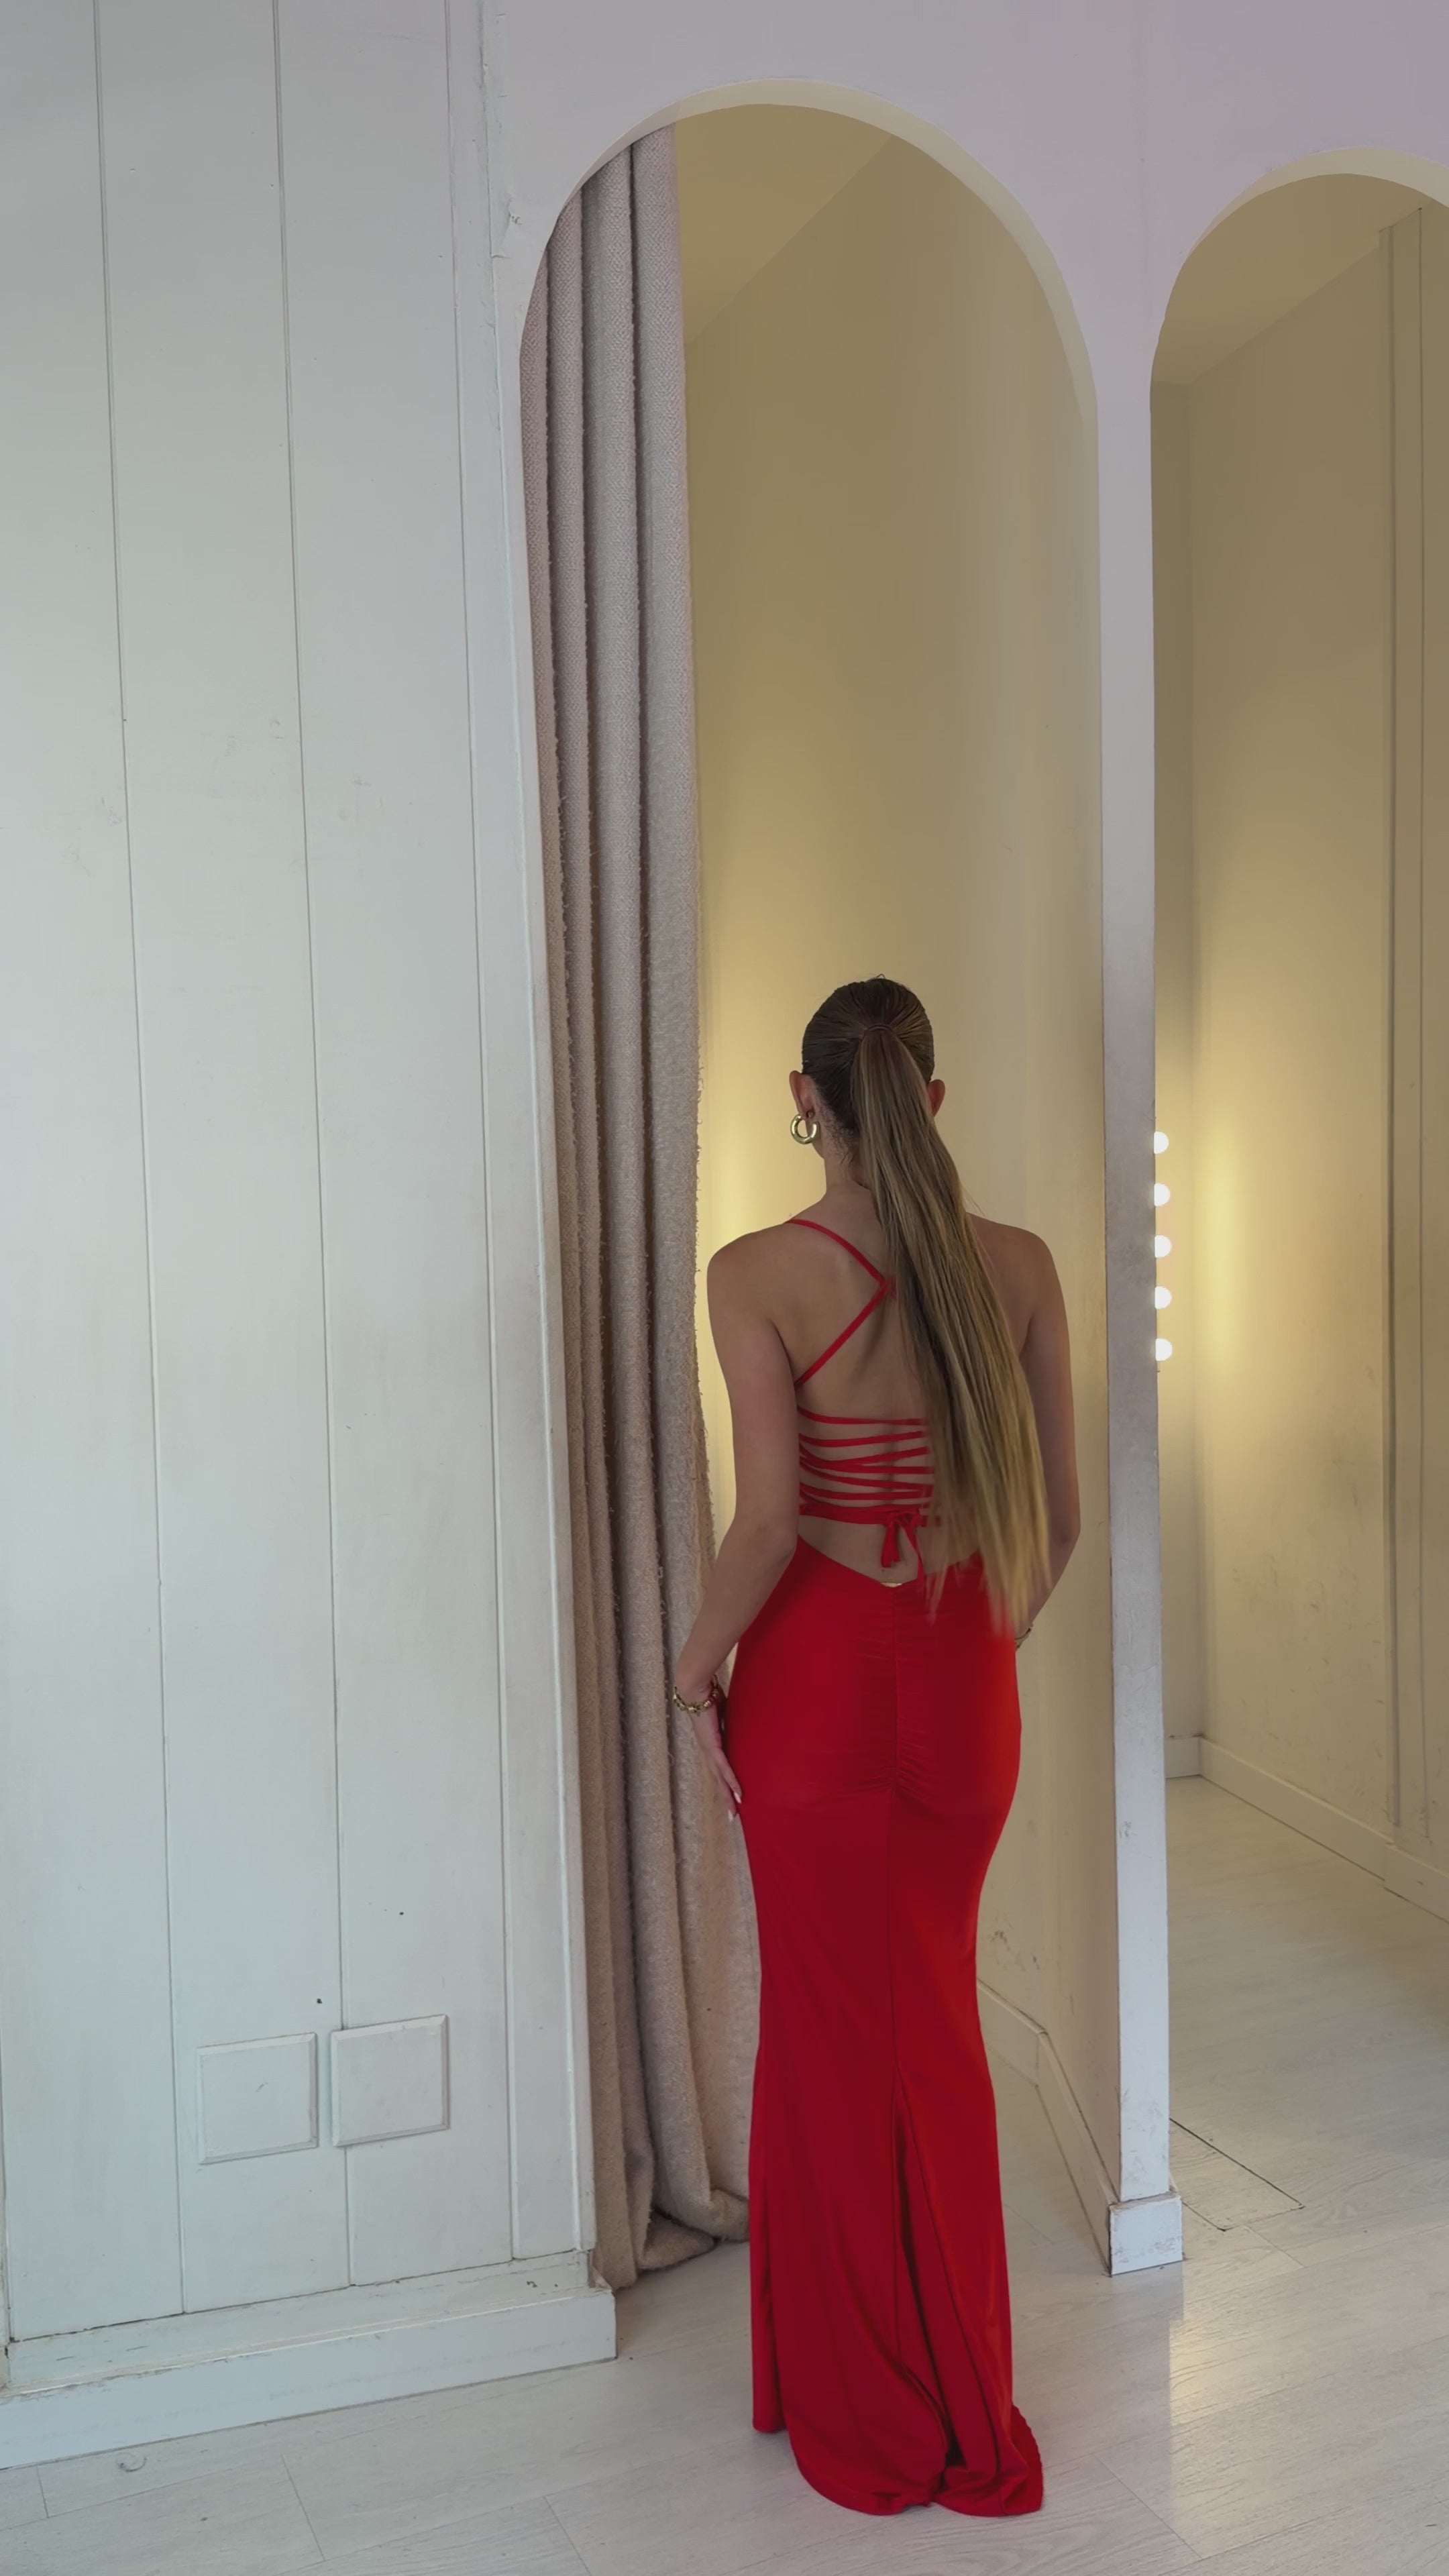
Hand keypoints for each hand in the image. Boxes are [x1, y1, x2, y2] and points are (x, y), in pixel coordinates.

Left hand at [683, 1692, 742, 1819]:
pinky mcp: (712, 1746)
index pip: (719, 1768)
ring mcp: (709, 1750)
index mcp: (711, 1743)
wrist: (697, 1690)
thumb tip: (746, 1719)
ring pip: (719, 1779)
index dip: (725, 1783)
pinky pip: (724, 1768)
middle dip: (725, 1797)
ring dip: (727, 1795)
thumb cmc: (709, 1696)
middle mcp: (708, 1750)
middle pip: (718, 1780)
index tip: (732, 1796)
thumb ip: (733, 1720)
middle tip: (732, 1815)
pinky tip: (737, 1793)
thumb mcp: (726, 1713)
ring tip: (734, 1811)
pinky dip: (731, 1781)